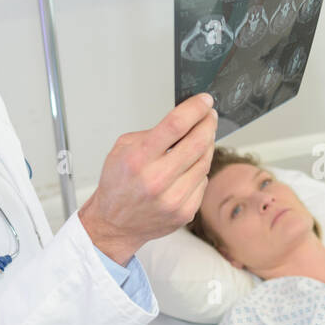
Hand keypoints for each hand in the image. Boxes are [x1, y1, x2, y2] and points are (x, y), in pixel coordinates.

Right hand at [78, 93, 217, 262]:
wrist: (114, 224)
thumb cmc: (118, 185)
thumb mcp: (123, 149)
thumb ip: (152, 134)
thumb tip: (184, 121)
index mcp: (138, 159)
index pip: (175, 125)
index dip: (195, 109)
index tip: (205, 101)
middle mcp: (156, 180)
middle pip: (197, 142)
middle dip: (207, 123)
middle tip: (209, 115)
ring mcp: (173, 199)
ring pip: (205, 162)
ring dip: (207, 145)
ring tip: (203, 137)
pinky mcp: (185, 212)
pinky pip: (203, 182)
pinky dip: (199, 170)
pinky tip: (190, 166)